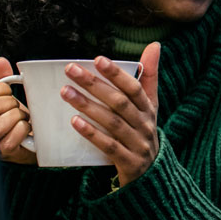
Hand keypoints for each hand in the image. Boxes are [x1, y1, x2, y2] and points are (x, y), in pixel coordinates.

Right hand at [0, 57, 35, 164]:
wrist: (21, 144)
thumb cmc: (9, 119)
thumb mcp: (2, 97)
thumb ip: (0, 79)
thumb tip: (1, 62)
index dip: (4, 91)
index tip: (6, 96)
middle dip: (12, 104)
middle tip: (13, 110)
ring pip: (10, 117)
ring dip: (20, 116)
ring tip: (17, 120)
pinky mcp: (2, 150)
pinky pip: (19, 130)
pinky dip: (25, 128)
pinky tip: (22, 131)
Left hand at [60, 43, 160, 186]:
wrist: (151, 174)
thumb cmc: (143, 132)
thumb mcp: (149, 105)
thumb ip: (149, 76)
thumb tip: (154, 45)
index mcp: (148, 109)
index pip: (134, 87)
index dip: (117, 73)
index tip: (98, 59)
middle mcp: (145, 125)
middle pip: (120, 102)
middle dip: (95, 84)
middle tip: (71, 71)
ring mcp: (138, 144)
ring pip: (113, 122)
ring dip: (88, 105)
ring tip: (66, 92)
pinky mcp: (129, 162)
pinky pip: (109, 146)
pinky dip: (92, 133)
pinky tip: (75, 122)